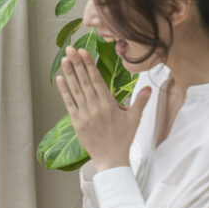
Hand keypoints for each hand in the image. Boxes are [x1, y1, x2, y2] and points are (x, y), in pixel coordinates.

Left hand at [57, 47, 149, 170]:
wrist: (111, 159)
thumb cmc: (124, 139)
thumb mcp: (135, 119)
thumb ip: (141, 101)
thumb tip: (148, 87)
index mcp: (109, 105)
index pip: (97, 80)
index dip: (89, 65)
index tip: (83, 52)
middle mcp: (95, 108)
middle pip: (84, 81)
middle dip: (77, 64)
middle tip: (70, 48)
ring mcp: (84, 115)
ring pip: (75, 90)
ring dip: (69, 74)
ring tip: (64, 59)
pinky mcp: (76, 122)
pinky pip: (68, 103)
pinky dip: (63, 91)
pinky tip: (59, 78)